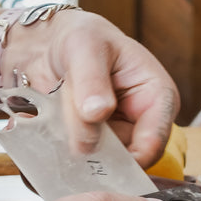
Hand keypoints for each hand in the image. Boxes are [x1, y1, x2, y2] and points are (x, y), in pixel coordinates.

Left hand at [2, 9, 178, 165]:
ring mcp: (115, 138)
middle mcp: (140, 123)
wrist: (47, 45)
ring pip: (98, 162)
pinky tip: (44, 137)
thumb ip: (92, 80)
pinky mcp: (91, 147)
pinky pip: (78, 163)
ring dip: (73, 152)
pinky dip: (59, 155)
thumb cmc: (80, 36)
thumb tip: (98, 112)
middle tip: (65, 136)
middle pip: (124, 158)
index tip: (93, 152)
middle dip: (94, 153)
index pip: (153, 140)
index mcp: (156, 96)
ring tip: (53, 126)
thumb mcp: (85, 47)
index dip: (128, 156)